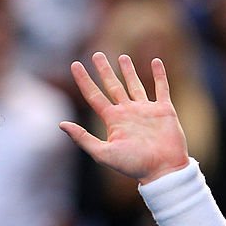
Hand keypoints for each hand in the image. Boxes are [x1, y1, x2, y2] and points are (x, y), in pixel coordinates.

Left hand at [60, 53, 188, 183]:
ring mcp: (145, 110)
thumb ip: (83, 138)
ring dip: (129, 71)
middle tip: (96, 55)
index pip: (94, 96)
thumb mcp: (103, 153)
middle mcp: (127, 113)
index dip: (84, 81)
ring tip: (123, 57)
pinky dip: (159, 74)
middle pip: (112, 86)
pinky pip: (161, 88)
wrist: (162, 170)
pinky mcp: (164, 110)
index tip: (75, 65)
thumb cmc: (133, 165)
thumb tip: (61, 124)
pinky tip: (155, 61)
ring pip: (134, 85)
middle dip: (104, 70)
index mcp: (113, 121)